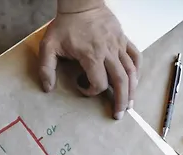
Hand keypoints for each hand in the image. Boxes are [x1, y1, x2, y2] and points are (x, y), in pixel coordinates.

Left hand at [39, 2, 140, 119]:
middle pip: (120, 81)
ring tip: (130, 105)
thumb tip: (47, 88)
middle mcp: (108, 52)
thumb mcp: (49, 46)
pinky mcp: (124, 39)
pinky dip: (137, 71)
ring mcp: (118, 45)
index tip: (82, 88)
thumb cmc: (65, 25)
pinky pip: (136, 57)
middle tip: (118, 115)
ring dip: (132, 90)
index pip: (98, 82)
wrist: (81, 3)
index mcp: (91, 55)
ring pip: (131, 72)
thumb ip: (46, 68)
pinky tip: (135, 82)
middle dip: (120, 101)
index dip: (91, 91)